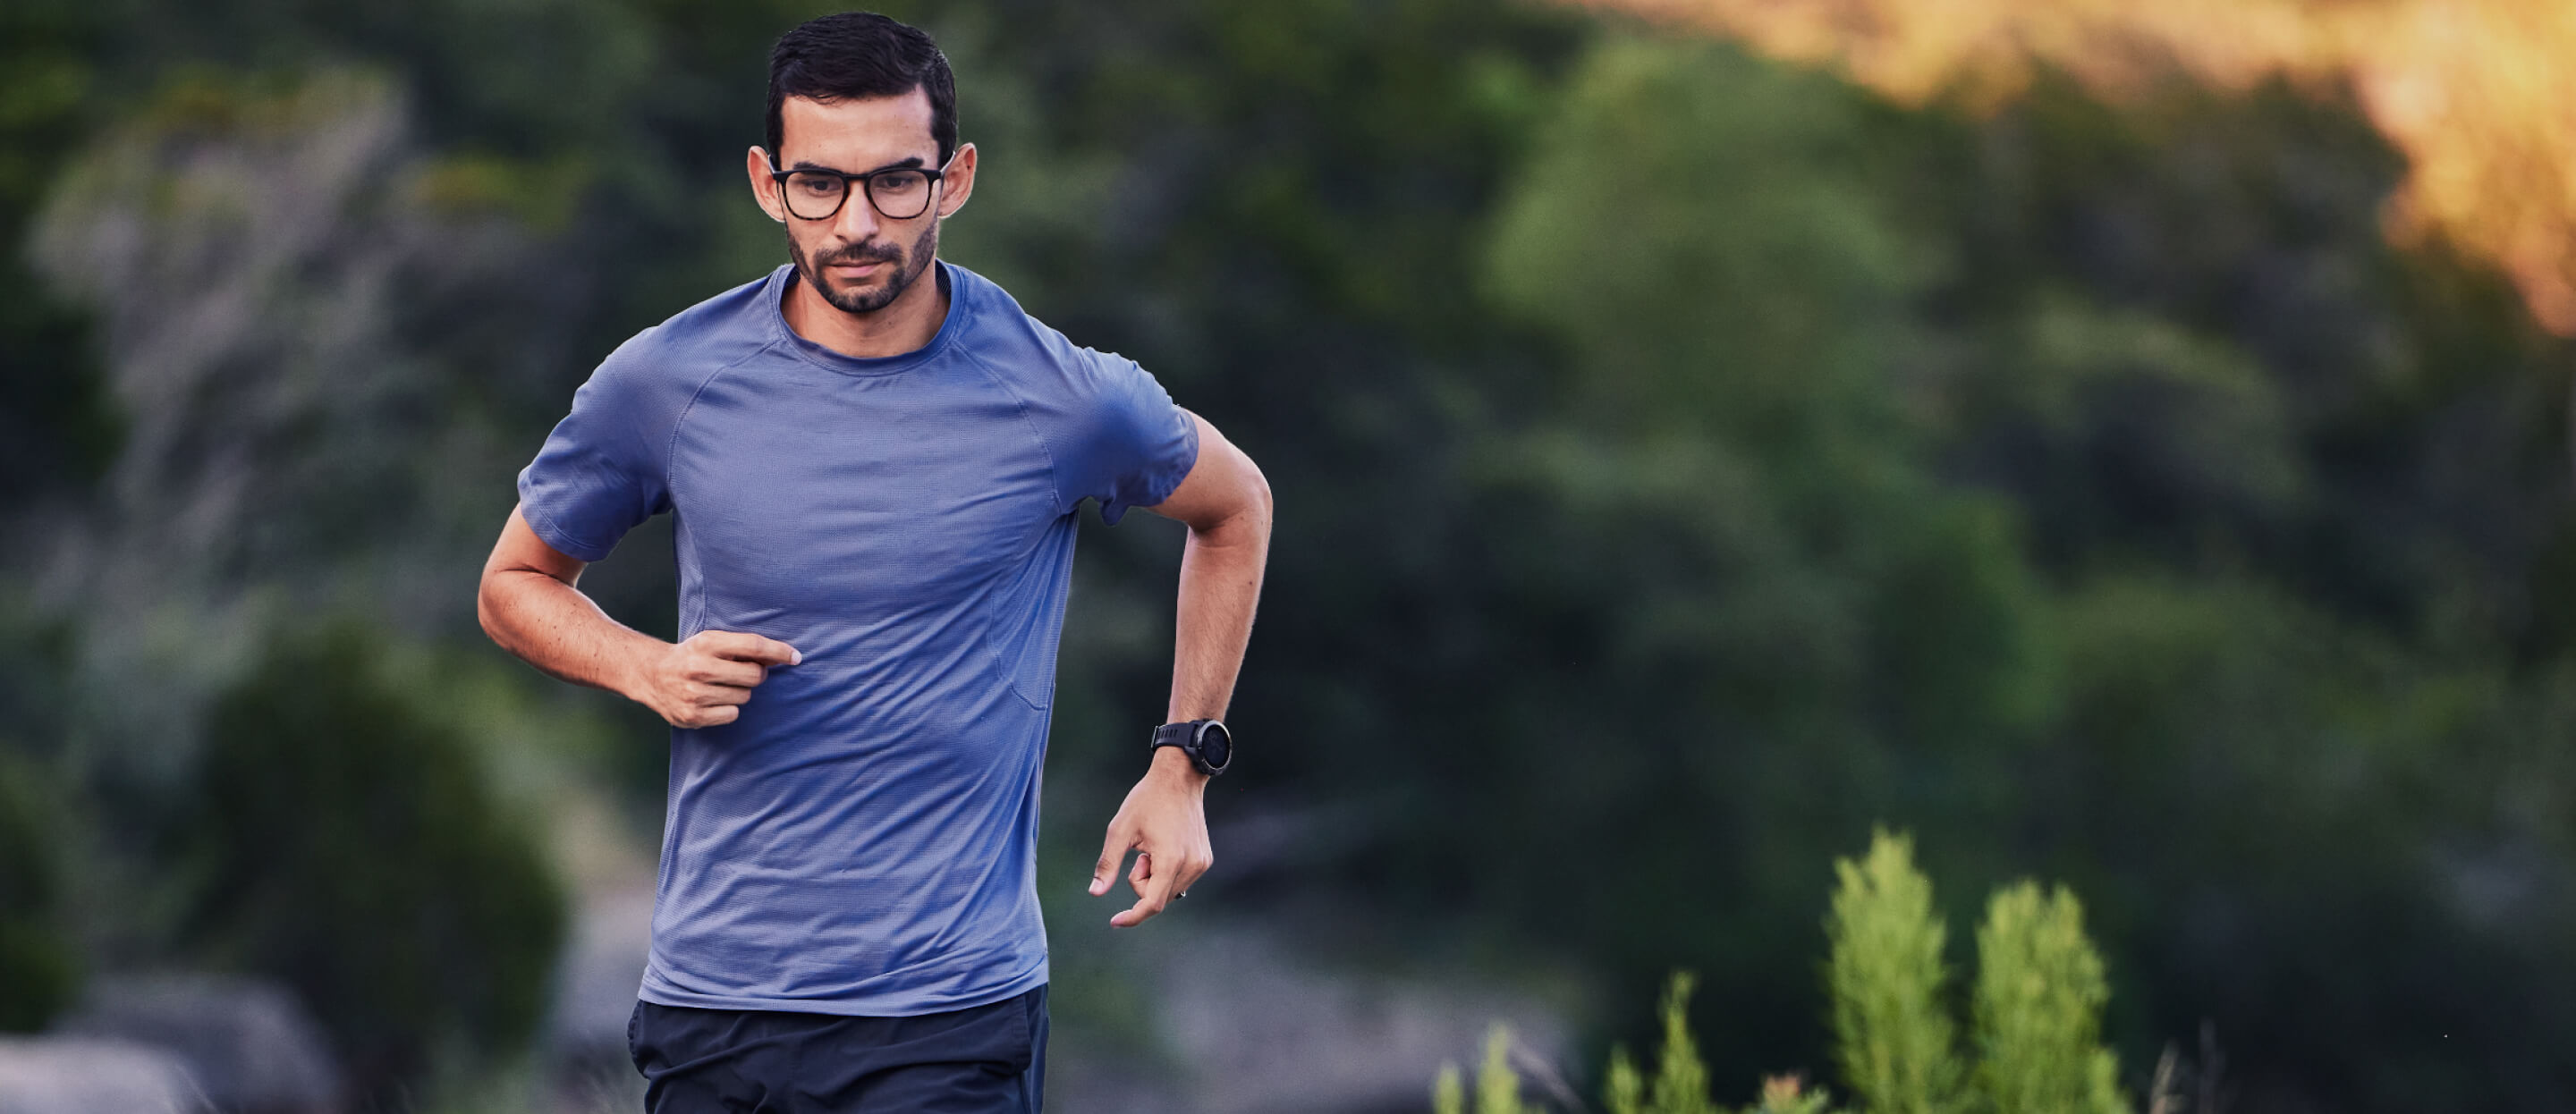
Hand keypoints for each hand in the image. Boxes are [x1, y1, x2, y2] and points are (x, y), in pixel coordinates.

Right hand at [631, 630, 799, 727]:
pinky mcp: (692, 716)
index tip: (796, 657)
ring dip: (740, 692)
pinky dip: (728, 709)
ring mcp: (694, 694)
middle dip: (755, 674)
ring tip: (720, 685)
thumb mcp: (713, 641)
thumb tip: (787, 655)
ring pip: (744, 697)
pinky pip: (732, 714)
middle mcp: (699, 668)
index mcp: (706, 643)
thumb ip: (745, 647)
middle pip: (754, 675)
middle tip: (742, 672)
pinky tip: (713, 700)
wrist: (652, 674)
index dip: (779, 651)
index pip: (753, 646)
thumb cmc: (693, 656)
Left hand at [1089, 750, 1211, 926]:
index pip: (1152, 903)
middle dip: (1142, 882)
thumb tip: (1095, 893)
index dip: (1133, 916)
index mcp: (1170, 860)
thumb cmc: (1146, 800)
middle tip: (1140, 853)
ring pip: (1168, 891)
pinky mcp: (1204, 859)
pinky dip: (1166, 872)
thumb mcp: (1120, 830)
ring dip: (1154, 877)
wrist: (1179, 778)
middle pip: (1158, 897)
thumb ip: (1108, 864)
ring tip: (1153, 846)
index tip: (1115, 922)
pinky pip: (1179, 880)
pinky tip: (1165, 846)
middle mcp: (1191, 865)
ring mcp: (1201, 863)